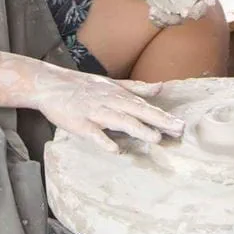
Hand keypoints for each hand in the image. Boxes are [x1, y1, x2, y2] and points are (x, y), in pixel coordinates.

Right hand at [34, 65, 184, 152]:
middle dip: (159, 121)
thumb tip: (161, 88)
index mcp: (118, 94)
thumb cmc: (83, 86)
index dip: (163, 116)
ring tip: (155, 138)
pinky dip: (104, 140)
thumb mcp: (112, 84)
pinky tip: (116, 150)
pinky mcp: (79, 123)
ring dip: (138, 129)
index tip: (182, 126)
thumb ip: (136, 88)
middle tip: (179, 130)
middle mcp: (110, 101)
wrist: (51, 84)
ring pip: (120, 121)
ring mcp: (95, 112)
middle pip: (138, 112)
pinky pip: (93, 133)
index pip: (145, 106)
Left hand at [111, 0, 215, 25]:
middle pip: (198, 1)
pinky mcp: (157, 2)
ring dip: (174, 18)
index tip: (209, 2)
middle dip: (196, 10)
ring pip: (181, 13)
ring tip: (157, 14)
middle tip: (185, 13)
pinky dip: (161, 19)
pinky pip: (165, 16)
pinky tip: (150, 14)